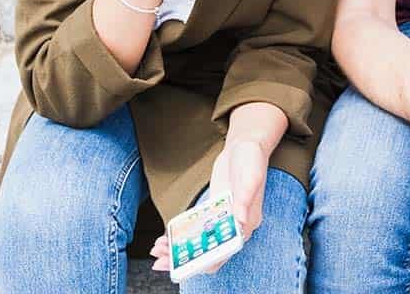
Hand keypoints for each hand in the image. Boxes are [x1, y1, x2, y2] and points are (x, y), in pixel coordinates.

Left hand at [149, 138, 268, 274]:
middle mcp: (237, 224)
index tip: (186, 264)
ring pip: (202, 241)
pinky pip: (198, 228)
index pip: (227, 250)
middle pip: (211, 250)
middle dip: (187, 258)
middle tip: (161, 259)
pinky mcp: (215, 210)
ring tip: (158, 248)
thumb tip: (240, 220)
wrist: (245, 144)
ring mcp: (225, 217)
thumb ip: (245, 198)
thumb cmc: (252, 158)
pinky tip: (166, 237)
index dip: (206, 260)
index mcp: (249, 221)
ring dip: (181, 249)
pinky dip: (183, 235)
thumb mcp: (251, 176)